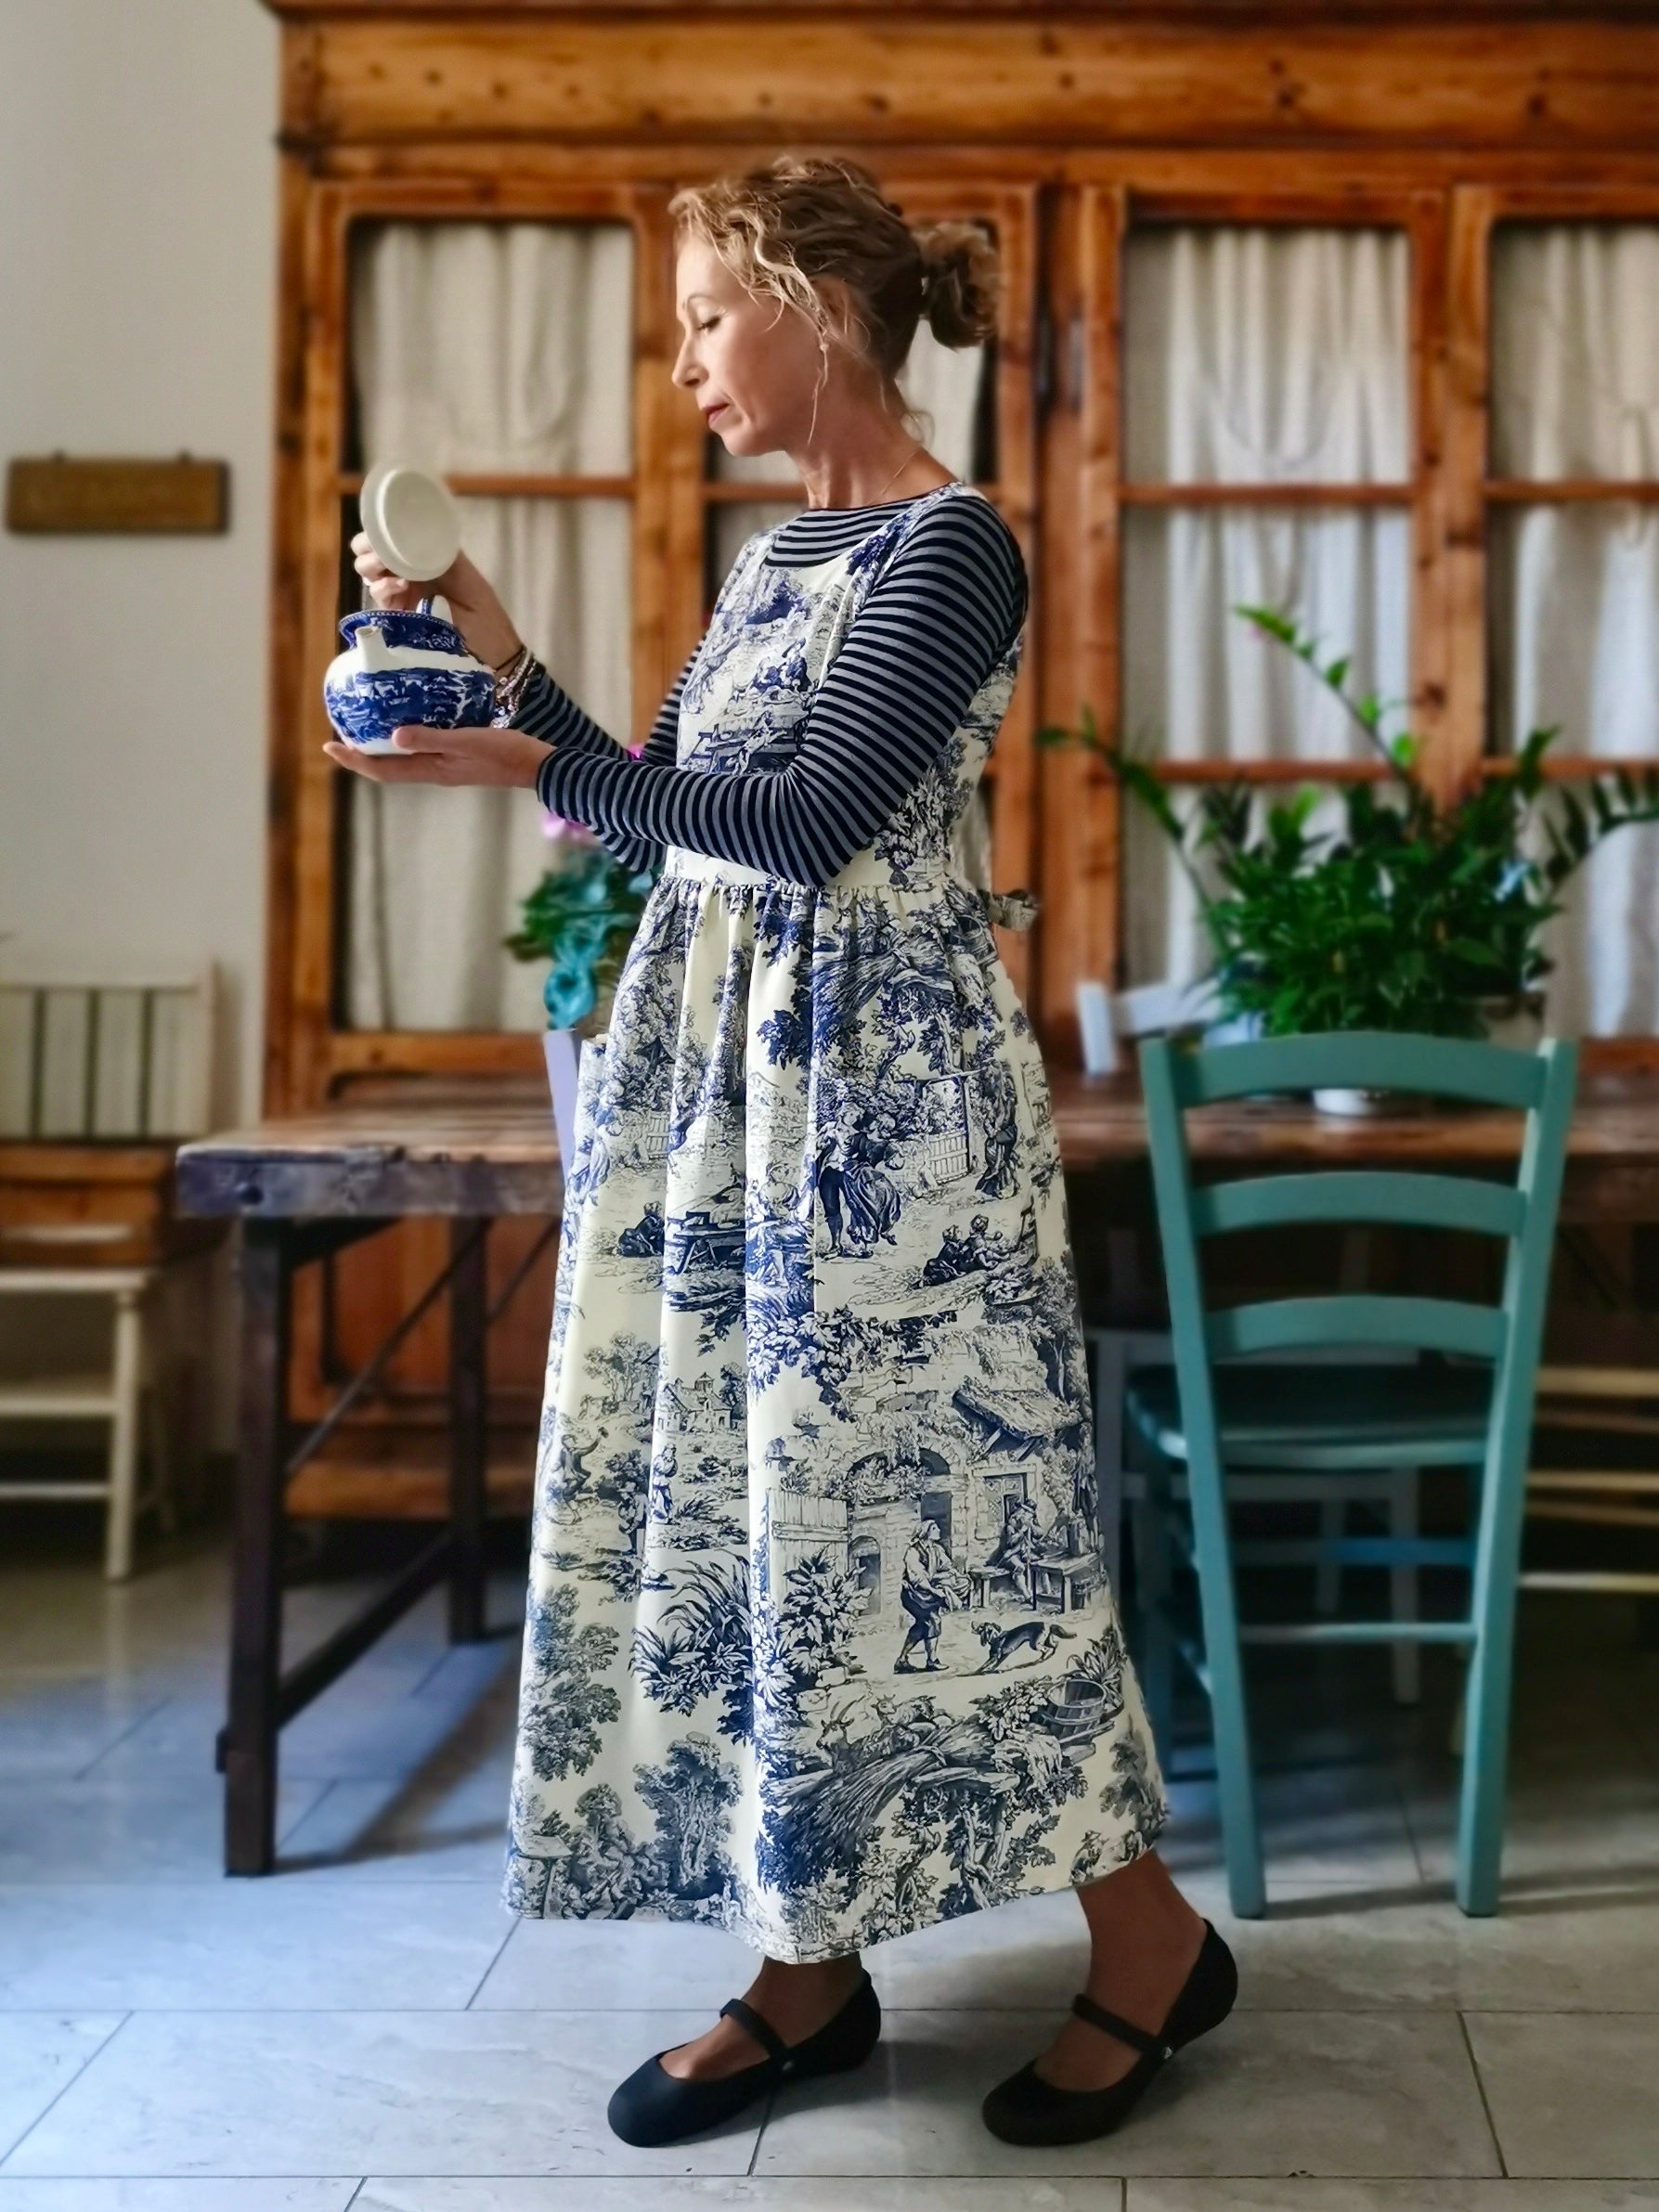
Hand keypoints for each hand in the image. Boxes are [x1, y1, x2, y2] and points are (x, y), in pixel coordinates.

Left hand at [324, 724, 550, 788]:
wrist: (536, 765)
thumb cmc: (505, 752)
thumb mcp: (467, 740)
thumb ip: (432, 738)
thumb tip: (394, 736)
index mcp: (432, 769)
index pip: (383, 770)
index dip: (355, 761)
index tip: (330, 747)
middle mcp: (433, 770)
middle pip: (388, 767)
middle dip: (362, 753)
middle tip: (341, 733)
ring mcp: (445, 765)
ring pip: (403, 759)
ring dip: (381, 746)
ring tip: (366, 726)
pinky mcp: (457, 757)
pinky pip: (421, 748)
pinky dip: (405, 737)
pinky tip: (407, 719)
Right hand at [348, 534, 522, 668]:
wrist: (489, 644)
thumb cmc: (482, 606)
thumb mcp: (461, 570)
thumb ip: (438, 550)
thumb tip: (414, 529)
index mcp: (418, 559)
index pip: (385, 540)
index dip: (375, 533)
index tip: (382, 531)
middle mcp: (404, 574)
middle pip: (368, 556)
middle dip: (367, 549)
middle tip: (380, 551)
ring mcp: (400, 595)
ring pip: (369, 576)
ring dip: (373, 567)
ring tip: (388, 567)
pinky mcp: (398, 617)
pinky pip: (380, 599)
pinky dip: (384, 588)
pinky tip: (401, 585)